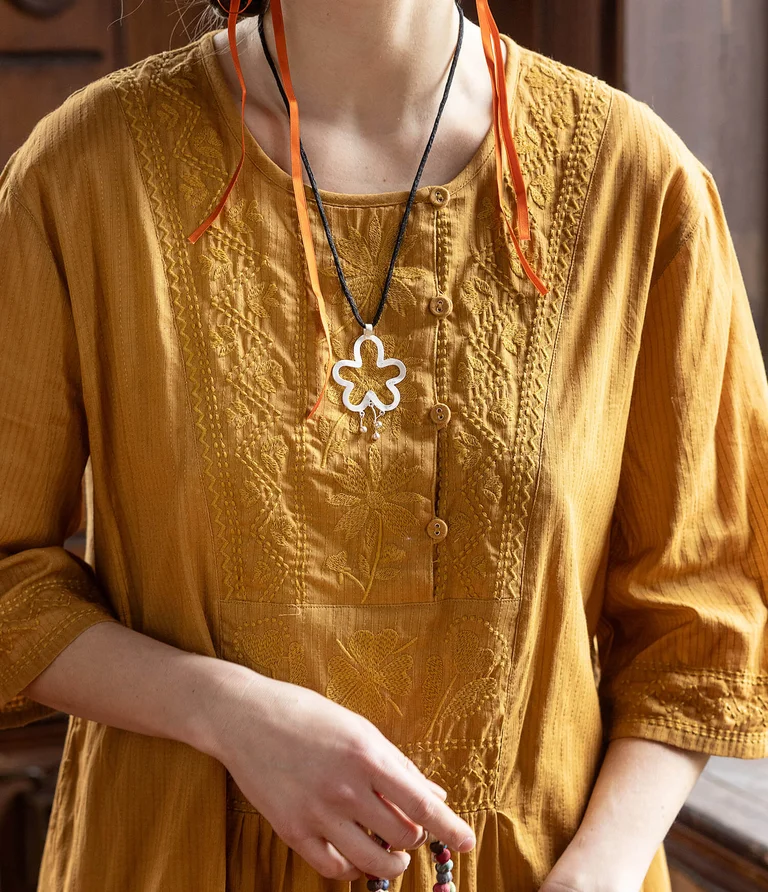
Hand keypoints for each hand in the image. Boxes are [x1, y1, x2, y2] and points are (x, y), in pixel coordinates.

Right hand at [206, 667, 475, 880]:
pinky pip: (334, 869)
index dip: (450, 827)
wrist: (245, 717)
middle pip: (402, 836)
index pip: (421, 804)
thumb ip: (397, 765)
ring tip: (390, 852)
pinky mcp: (292, 831)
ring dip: (390, 861)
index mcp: (367, 755)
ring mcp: (317, 812)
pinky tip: (354, 854)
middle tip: (408, 827)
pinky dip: (352, 868)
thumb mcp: (359, 729)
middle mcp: (345, 788)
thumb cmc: (308, 715)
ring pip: (374, 861)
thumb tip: (435, 794)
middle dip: (414, 836)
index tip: (468, 841)